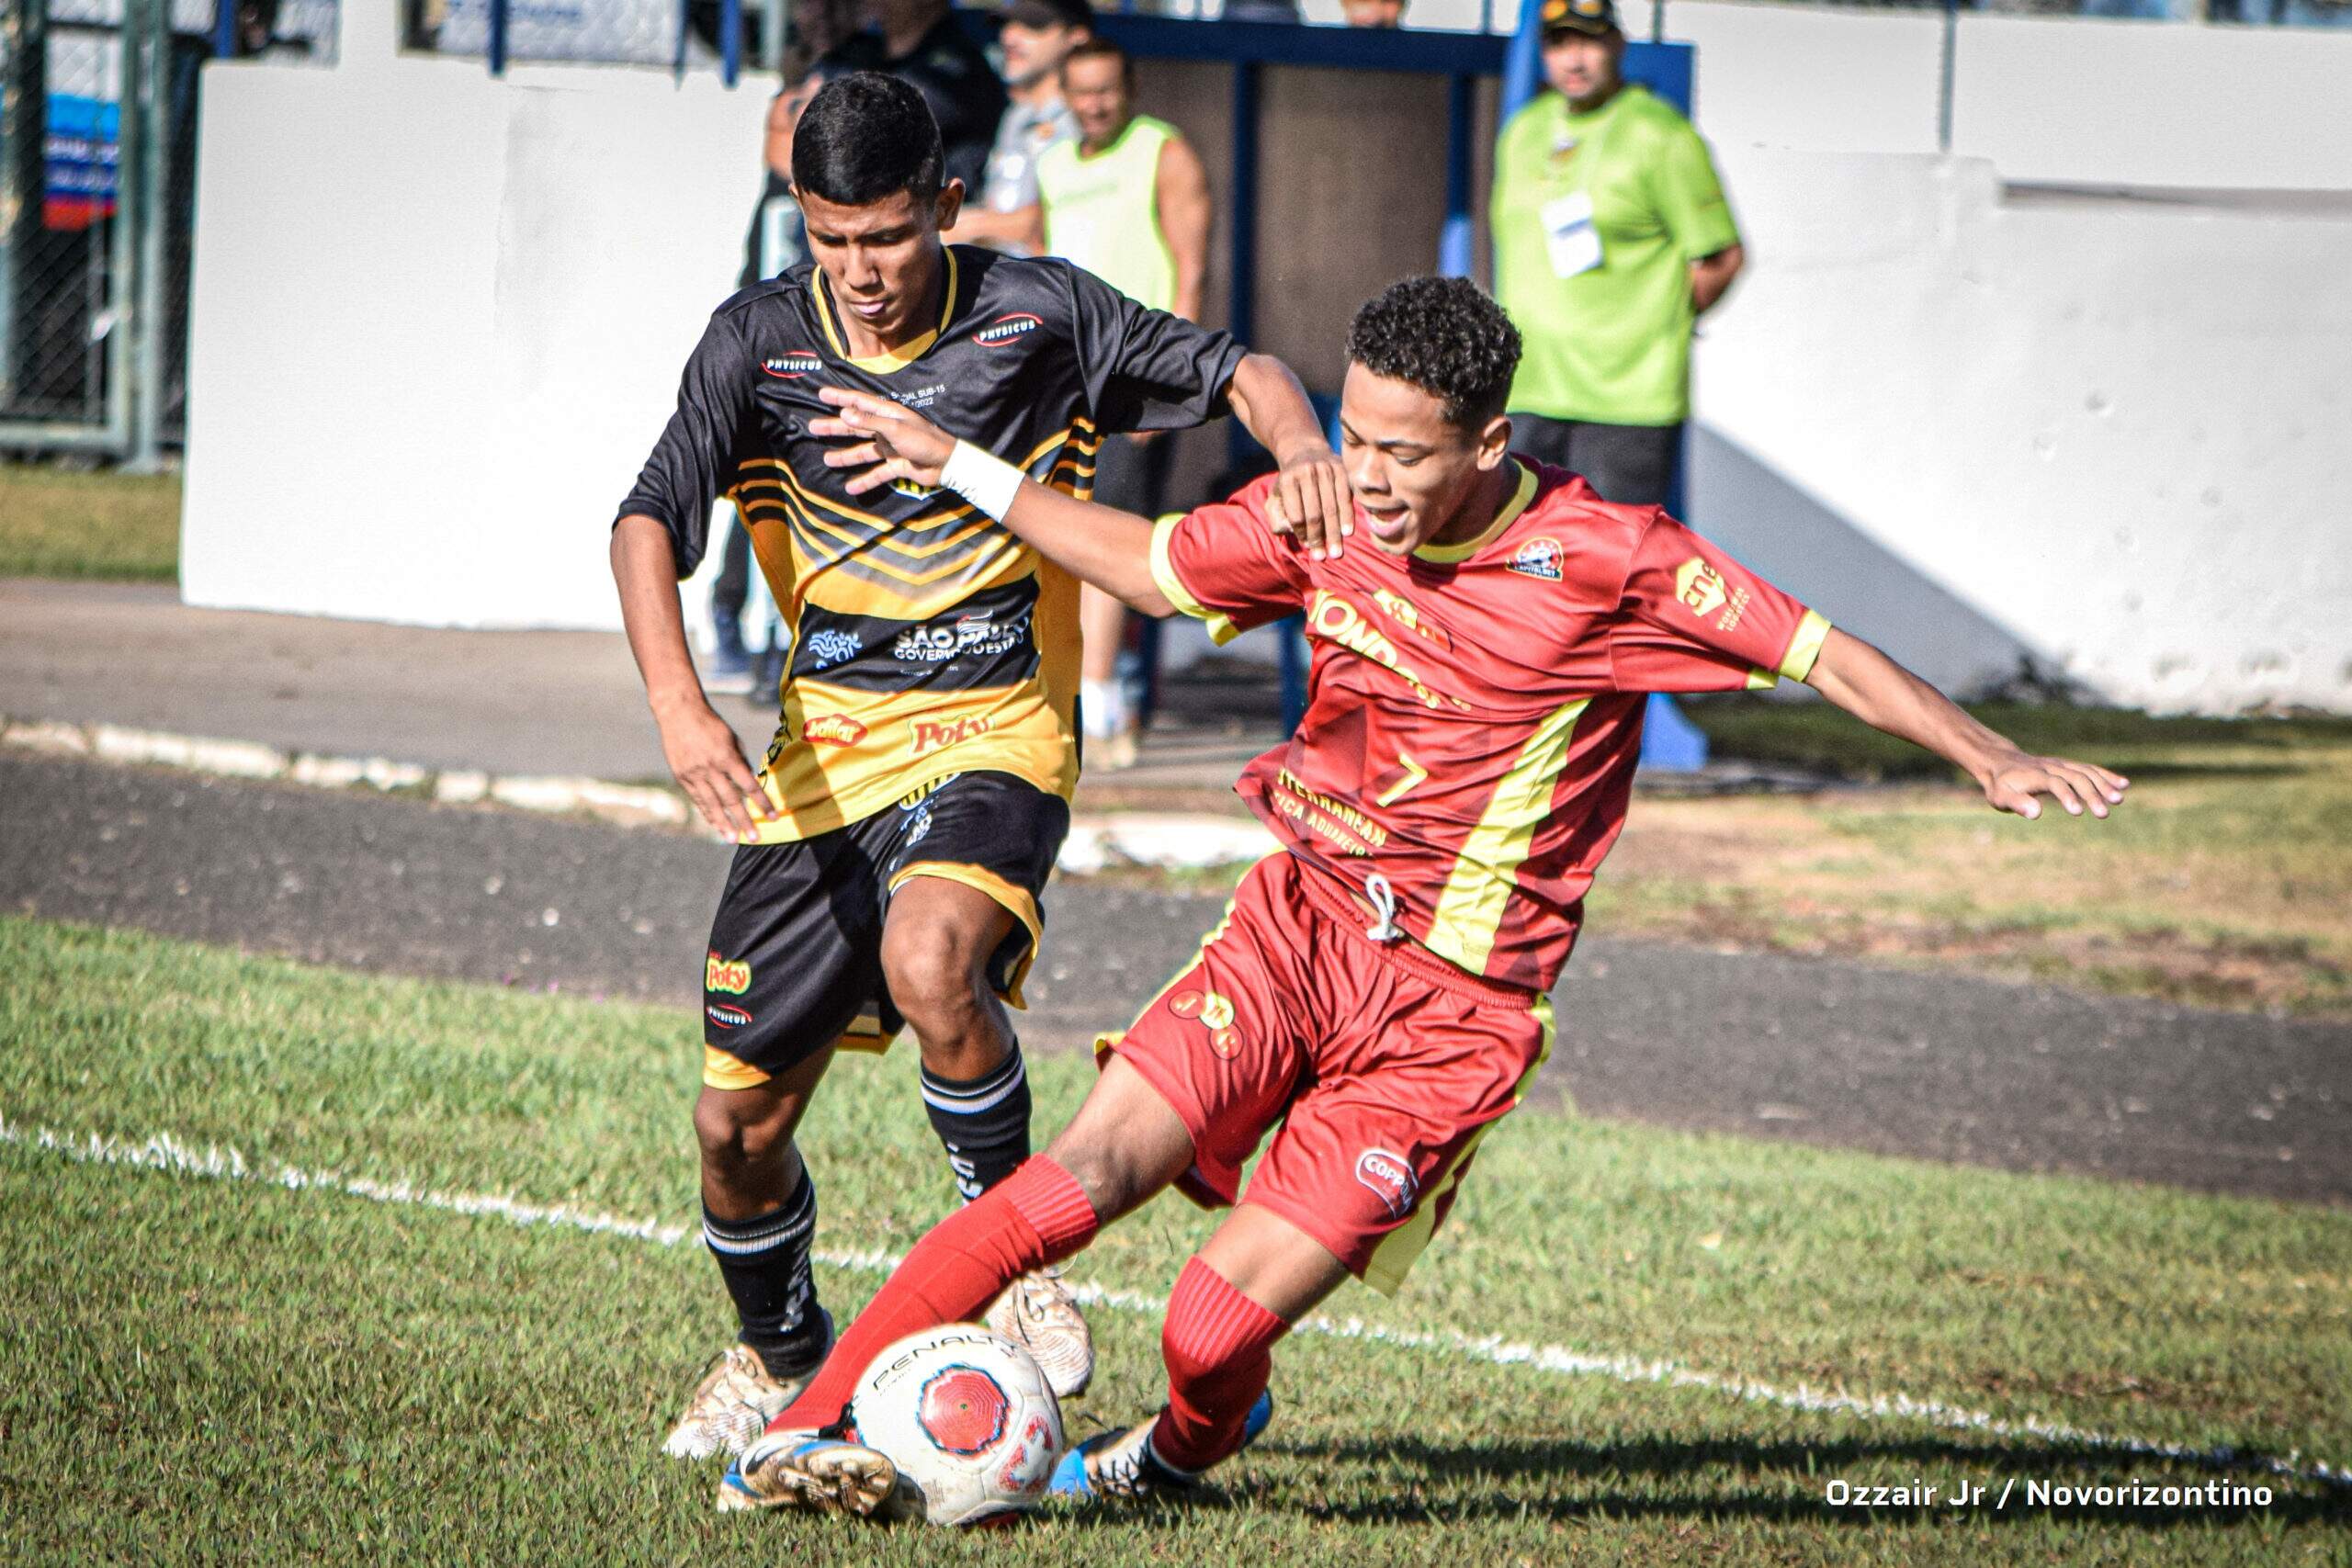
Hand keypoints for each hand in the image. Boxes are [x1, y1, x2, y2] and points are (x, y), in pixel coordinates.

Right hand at [654, 691, 775, 840]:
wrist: (679, 713)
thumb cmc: (711, 724)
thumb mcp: (732, 738)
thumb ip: (740, 761)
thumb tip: (749, 783)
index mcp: (727, 757)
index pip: (749, 785)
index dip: (763, 802)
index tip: (773, 816)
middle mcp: (710, 768)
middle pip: (730, 800)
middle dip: (744, 820)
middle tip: (755, 838)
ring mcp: (694, 774)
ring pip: (711, 804)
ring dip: (724, 823)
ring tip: (733, 839)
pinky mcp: (681, 777)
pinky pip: (697, 799)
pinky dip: (707, 812)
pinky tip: (716, 824)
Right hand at [811, 386, 955, 495]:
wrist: (947, 464)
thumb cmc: (923, 440)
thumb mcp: (895, 429)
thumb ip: (869, 422)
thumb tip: (844, 414)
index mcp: (887, 414)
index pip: (858, 403)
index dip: (840, 398)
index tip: (821, 394)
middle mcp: (886, 429)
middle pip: (856, 427)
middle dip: (835, 428)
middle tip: (813, 428)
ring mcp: (891, 448)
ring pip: (863, 451)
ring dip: (845, 456)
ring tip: (827, 459)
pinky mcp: (896, 466)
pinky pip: (877, 473)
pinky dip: (865, 480)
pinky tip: (851, 487)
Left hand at [1264, 446, 1353, 559]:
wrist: (1304, 449)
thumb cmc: (1289, 481)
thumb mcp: (1276, 494)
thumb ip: (1276, 514)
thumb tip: (1288, 531)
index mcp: (1288, 479)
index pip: (1296, 514)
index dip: (1301, 533)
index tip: (1307, 547)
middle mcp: (1307, 472)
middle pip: (1315, 513)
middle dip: (1318, 538)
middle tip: (1321, 557)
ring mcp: (1326, 469)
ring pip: (1331, 507)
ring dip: (1334, 533)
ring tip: (1336, 553)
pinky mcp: (1342, 469)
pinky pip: (1346, 497)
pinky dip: (1347, 516)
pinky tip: (1348, 533)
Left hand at [1981, 750, 2130, 820]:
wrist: (2001, 763)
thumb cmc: (2000, 785)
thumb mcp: (2000, 797)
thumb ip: (2017, 803)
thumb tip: (2036, 813)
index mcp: (2035, 775)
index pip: (2054, 783)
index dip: (2066, 796)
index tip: (2077, 812)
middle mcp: (2051, 767)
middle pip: (2075, 777)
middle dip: (2091, 794)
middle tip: (2104, 813)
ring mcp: (2061, 765)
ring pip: (2086, 772)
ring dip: (2104, 785)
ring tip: (2119, 799)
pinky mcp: (2067, 767)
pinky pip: (2090, 770)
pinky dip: (2106, 776)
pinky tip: (2123, 785)